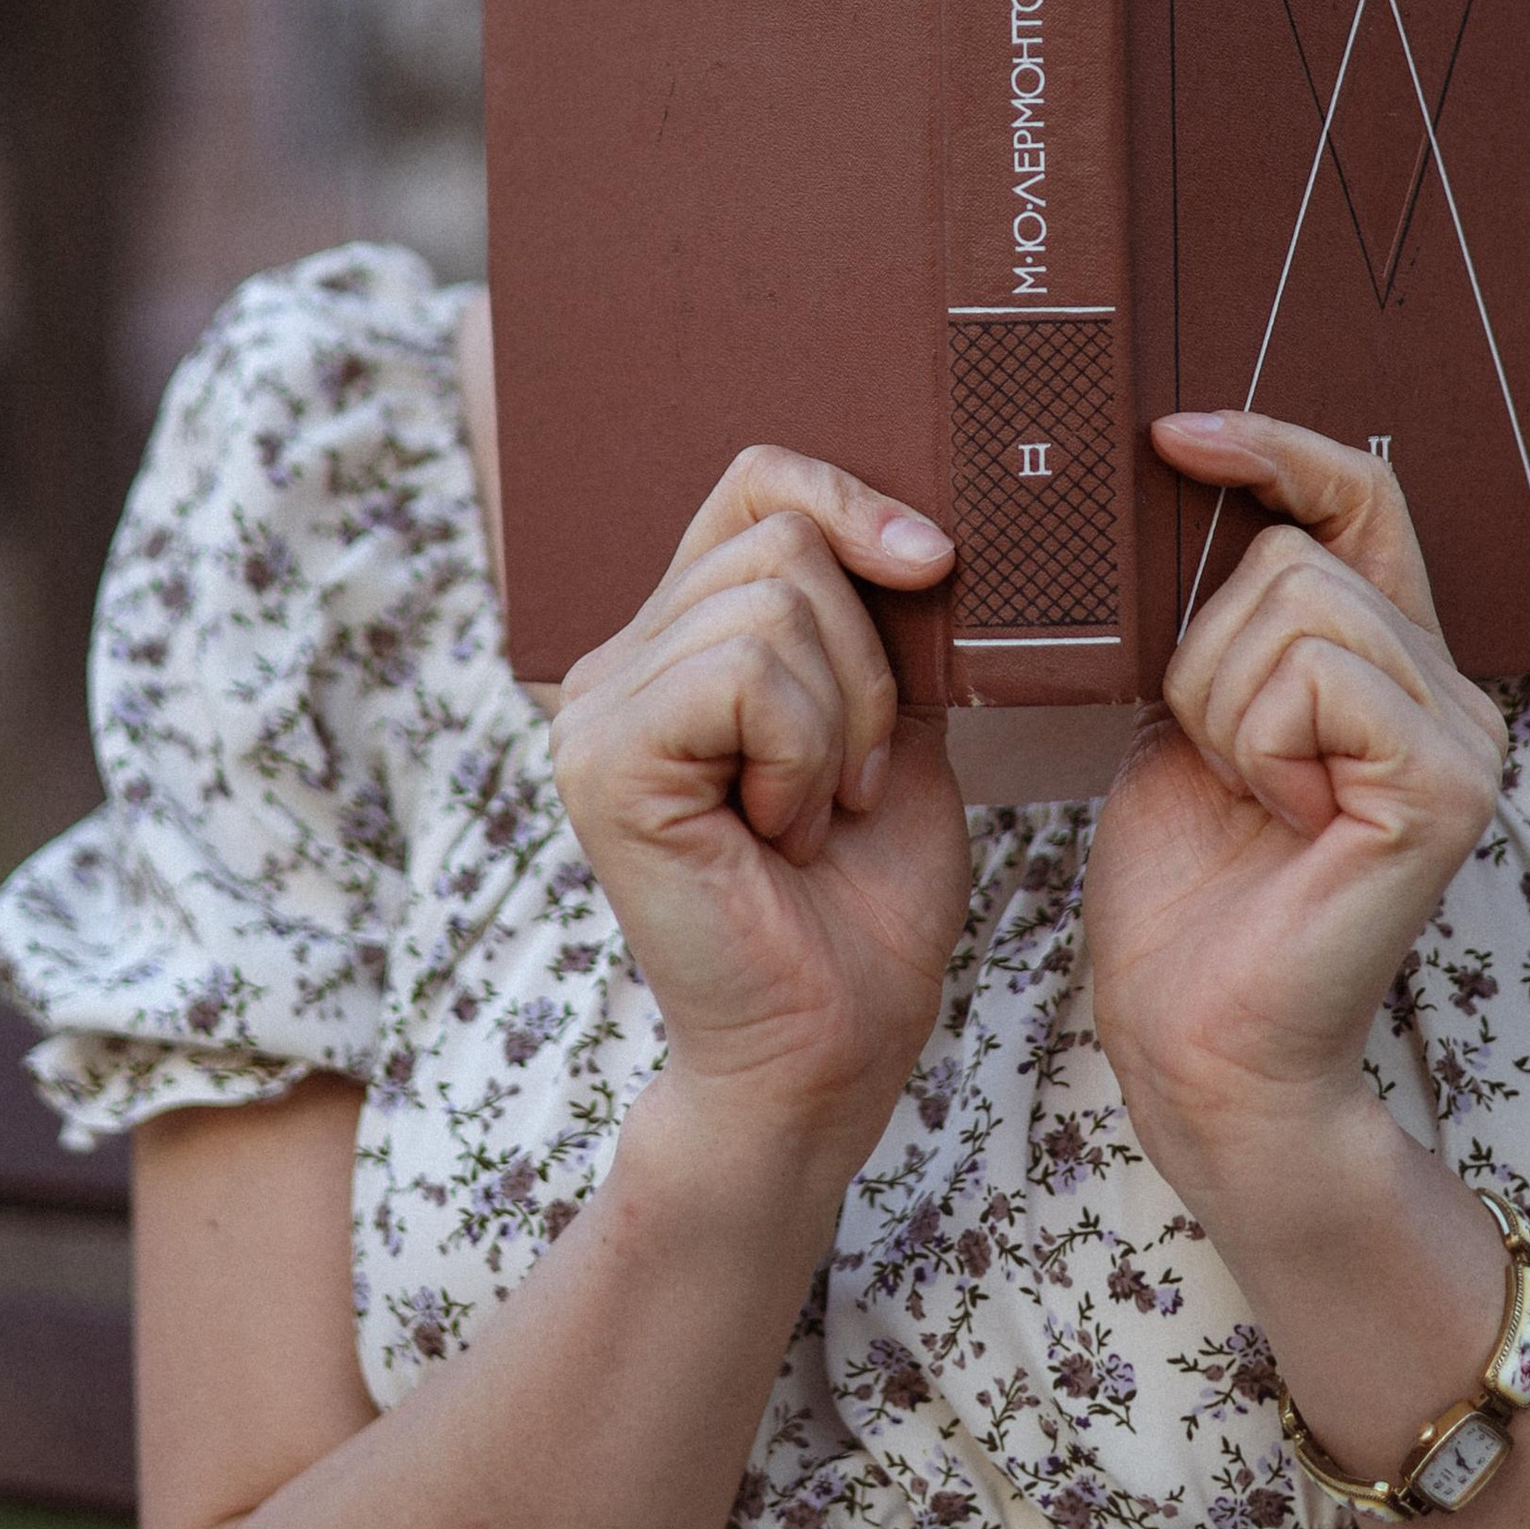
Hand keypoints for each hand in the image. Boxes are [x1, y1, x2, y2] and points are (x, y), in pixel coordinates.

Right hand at [550, 450, 970, 1169]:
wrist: (830, 1044)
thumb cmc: (865, 900)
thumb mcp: (891, 722)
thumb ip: (877, 619)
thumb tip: (913, 518)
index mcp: (679, 642)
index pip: (753, 484)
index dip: (849, 498)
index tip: (934, 566)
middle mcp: (617, 663)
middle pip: (780, 540)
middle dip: (865, 662)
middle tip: (849, 783)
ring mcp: (595, 708)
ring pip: (772, 602)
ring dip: (838, 720)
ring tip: (813, 816)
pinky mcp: (603, 759)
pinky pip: (744, 674)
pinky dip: (801, 750)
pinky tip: (780, 830)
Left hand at [1082, 413, 1504, 1215]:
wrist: (1201, 1052)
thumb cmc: (1184, 901)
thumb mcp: (1186, 721)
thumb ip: (1221, 624)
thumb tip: (1181, 494)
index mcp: (1393, 667)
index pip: (1362, 495)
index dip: (1274, 446)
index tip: (1171, 437)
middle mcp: (1449, 693)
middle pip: (1295, 557)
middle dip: (1204, 653)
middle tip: (1213, 766)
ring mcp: (1460, 739)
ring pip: (1296, 609)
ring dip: (1220, 705)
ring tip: (1245, 800)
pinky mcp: (1443, 789)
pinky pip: (1319, 680)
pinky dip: (1257, 743)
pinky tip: (1276, 822)